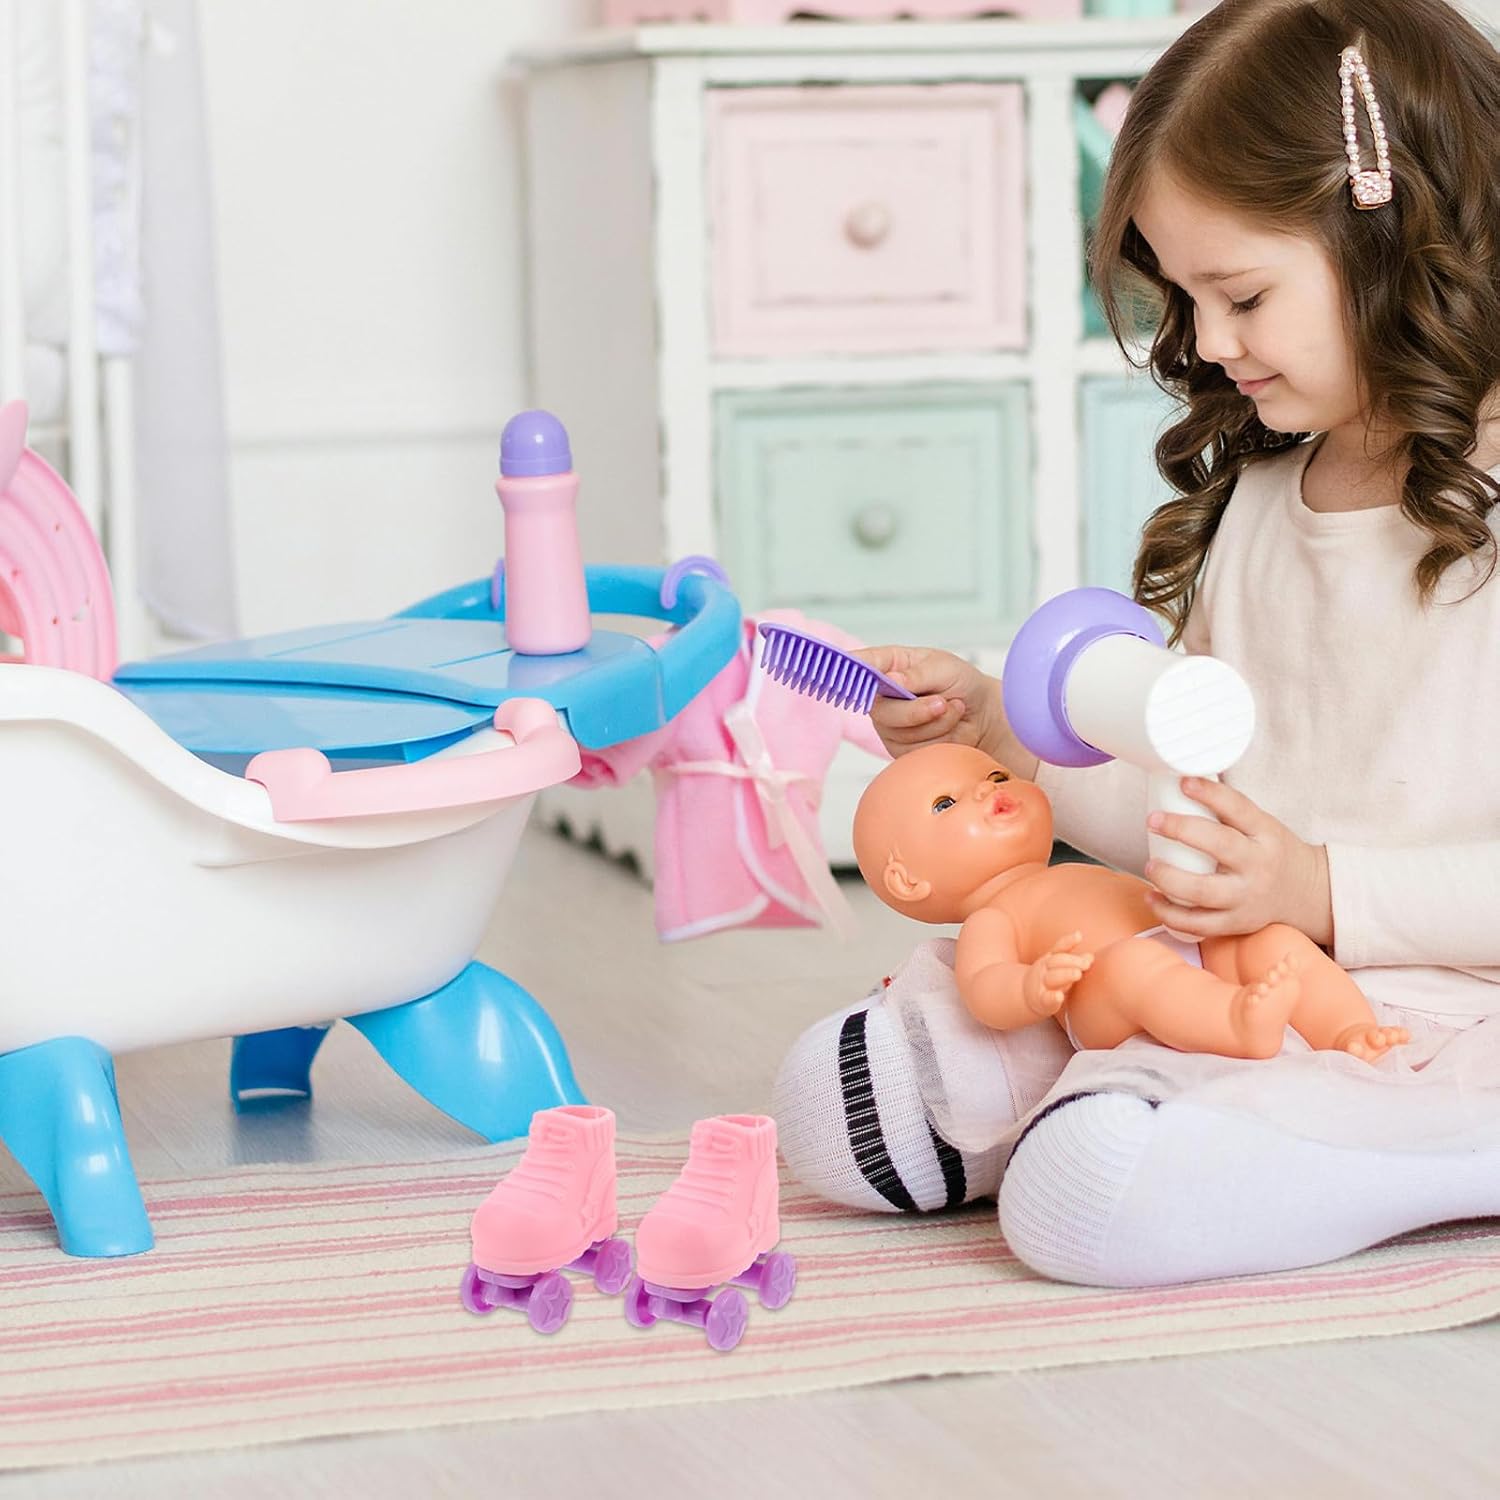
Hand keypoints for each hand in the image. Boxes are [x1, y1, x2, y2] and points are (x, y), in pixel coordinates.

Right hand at [856, 645, 1035, 773]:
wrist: (984, 715)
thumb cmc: (961, 683)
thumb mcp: (944, 668)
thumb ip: (916, 674)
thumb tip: (890, 680)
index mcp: (888, 666)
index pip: (860, 665)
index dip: (848, 668)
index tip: (850, 671)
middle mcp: (882, 696)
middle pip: (880, 710)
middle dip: (916, 710)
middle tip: (942, 703)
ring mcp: (890, 725)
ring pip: (901, 733)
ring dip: (936, 722)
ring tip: (953, 708)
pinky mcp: (901, 749)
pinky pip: (914, 750)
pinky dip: (940, 738)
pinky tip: (951, 726)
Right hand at [1023, 932, 1092, 1016]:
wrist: (1028, 997)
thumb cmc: (1051, 981)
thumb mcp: (1059, 968)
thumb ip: (1074, 962)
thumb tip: (1091, 956)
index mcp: (1049, 959)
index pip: (1059, 948)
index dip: (1068, 941)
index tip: (1079, 936)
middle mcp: (1044, 969)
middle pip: (1056, 961)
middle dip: (1072, 961)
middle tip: (1087, 963)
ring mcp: (1041, 984)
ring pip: (1052, 977)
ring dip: (1065, 974)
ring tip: (1078, 974)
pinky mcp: (1041, 1001)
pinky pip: (1046, 998)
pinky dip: (1053, 997)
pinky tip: (1059, 996)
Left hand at [1144, 777, 1332, 944]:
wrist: (1305, 893)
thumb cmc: (1271, 851)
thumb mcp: (1262, 825)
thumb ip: (1229, 810)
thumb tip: (1182, 780)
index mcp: (1266, 833)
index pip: (1239, 808)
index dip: (1210, 793)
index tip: (1184, 782)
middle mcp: (1258, 865)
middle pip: (1220, 846)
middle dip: (1182, 830)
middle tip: (1153, 821)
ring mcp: (1246, 898)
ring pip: (1203, 891)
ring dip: (1169, 878)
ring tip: (1150, 866)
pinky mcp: (1235, 923)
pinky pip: (1197, 924)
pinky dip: (1169, 913)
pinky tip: (1152, 897)